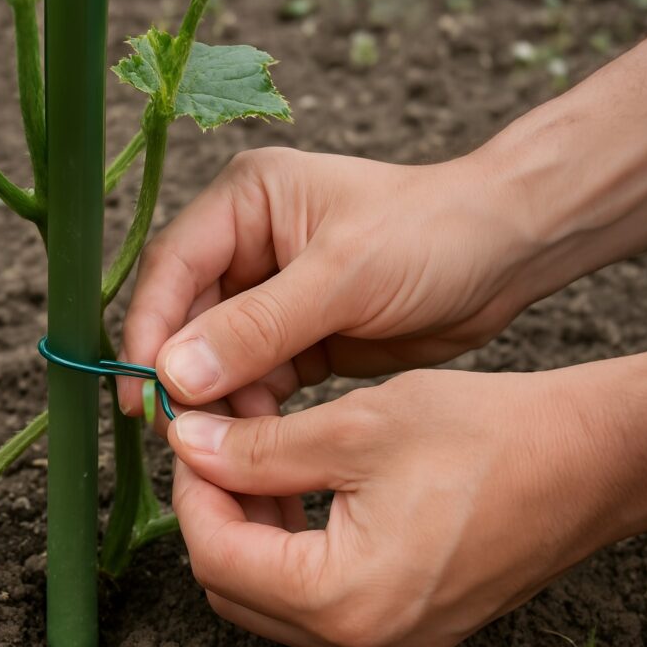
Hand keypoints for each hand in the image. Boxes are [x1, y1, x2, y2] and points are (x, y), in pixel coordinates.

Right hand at [119, 147, 536, 419]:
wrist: (508, 255)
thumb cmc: (432, 237)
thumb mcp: (343, 277)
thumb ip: (257, 327)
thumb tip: (173, 374)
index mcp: (246, 202)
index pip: (173, 267)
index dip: (148, 330)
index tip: (139, 391)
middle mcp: (247, 243)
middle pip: (186, 316)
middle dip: (181, 374)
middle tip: (175, 432)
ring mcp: (269, 292)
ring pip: (215, 355)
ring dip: (215, 399)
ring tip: (219, 444)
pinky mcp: (295, 336)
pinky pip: (253, 378)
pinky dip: (250, 409)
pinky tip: (255, 438)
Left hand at [168, 355, 646, 646]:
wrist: (585, 461)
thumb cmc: (489, 439)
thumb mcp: (356, 428)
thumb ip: (257, 448)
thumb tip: (187, 446)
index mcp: (348, 603)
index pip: (217, 555)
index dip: (189, 489)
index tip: (188, 435)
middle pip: (234, 584)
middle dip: (213, 507)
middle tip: (214, 441)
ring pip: (269, 594)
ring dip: (247, 524)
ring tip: (251, 455)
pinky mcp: (402, 631)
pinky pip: (314, 599)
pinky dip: (289, 544)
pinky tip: (292, 487)